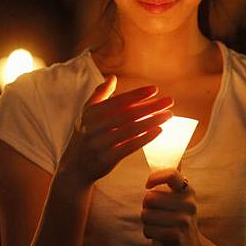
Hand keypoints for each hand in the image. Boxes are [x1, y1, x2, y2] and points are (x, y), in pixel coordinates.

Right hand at [56, 75, 172, 188]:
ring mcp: (100, 144)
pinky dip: (145, 138)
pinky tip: (159, 131)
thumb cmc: (86, 135)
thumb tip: (112, 77)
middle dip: (150, 106)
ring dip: (152, 121)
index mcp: (91, 114)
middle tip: (169, 101)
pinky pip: (129, 147)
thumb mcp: (87, 114)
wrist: (75, 167)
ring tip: (168, 115)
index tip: (155, 89)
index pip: (118, 101)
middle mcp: (94, 127)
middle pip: (128, 114)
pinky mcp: (106, 159)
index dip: (137, 94)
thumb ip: (100, 95)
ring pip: (131, 130)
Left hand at [142, 169, 204, 245]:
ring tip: (159, 225)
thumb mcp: (180, 198)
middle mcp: (189, 203)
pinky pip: (148, 230)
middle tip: (156, 214)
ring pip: (146, 215)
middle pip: (149, 198)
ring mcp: (183, 220)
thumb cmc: (180, 220)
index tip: (148, 185)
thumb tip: (170, 155)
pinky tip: (159, 235)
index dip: (155, 177)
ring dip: (147, 222)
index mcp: (188, 190)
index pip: (171, 174)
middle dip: (146, 208)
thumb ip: (173, 180)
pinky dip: (149, 234)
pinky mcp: (176, 236)